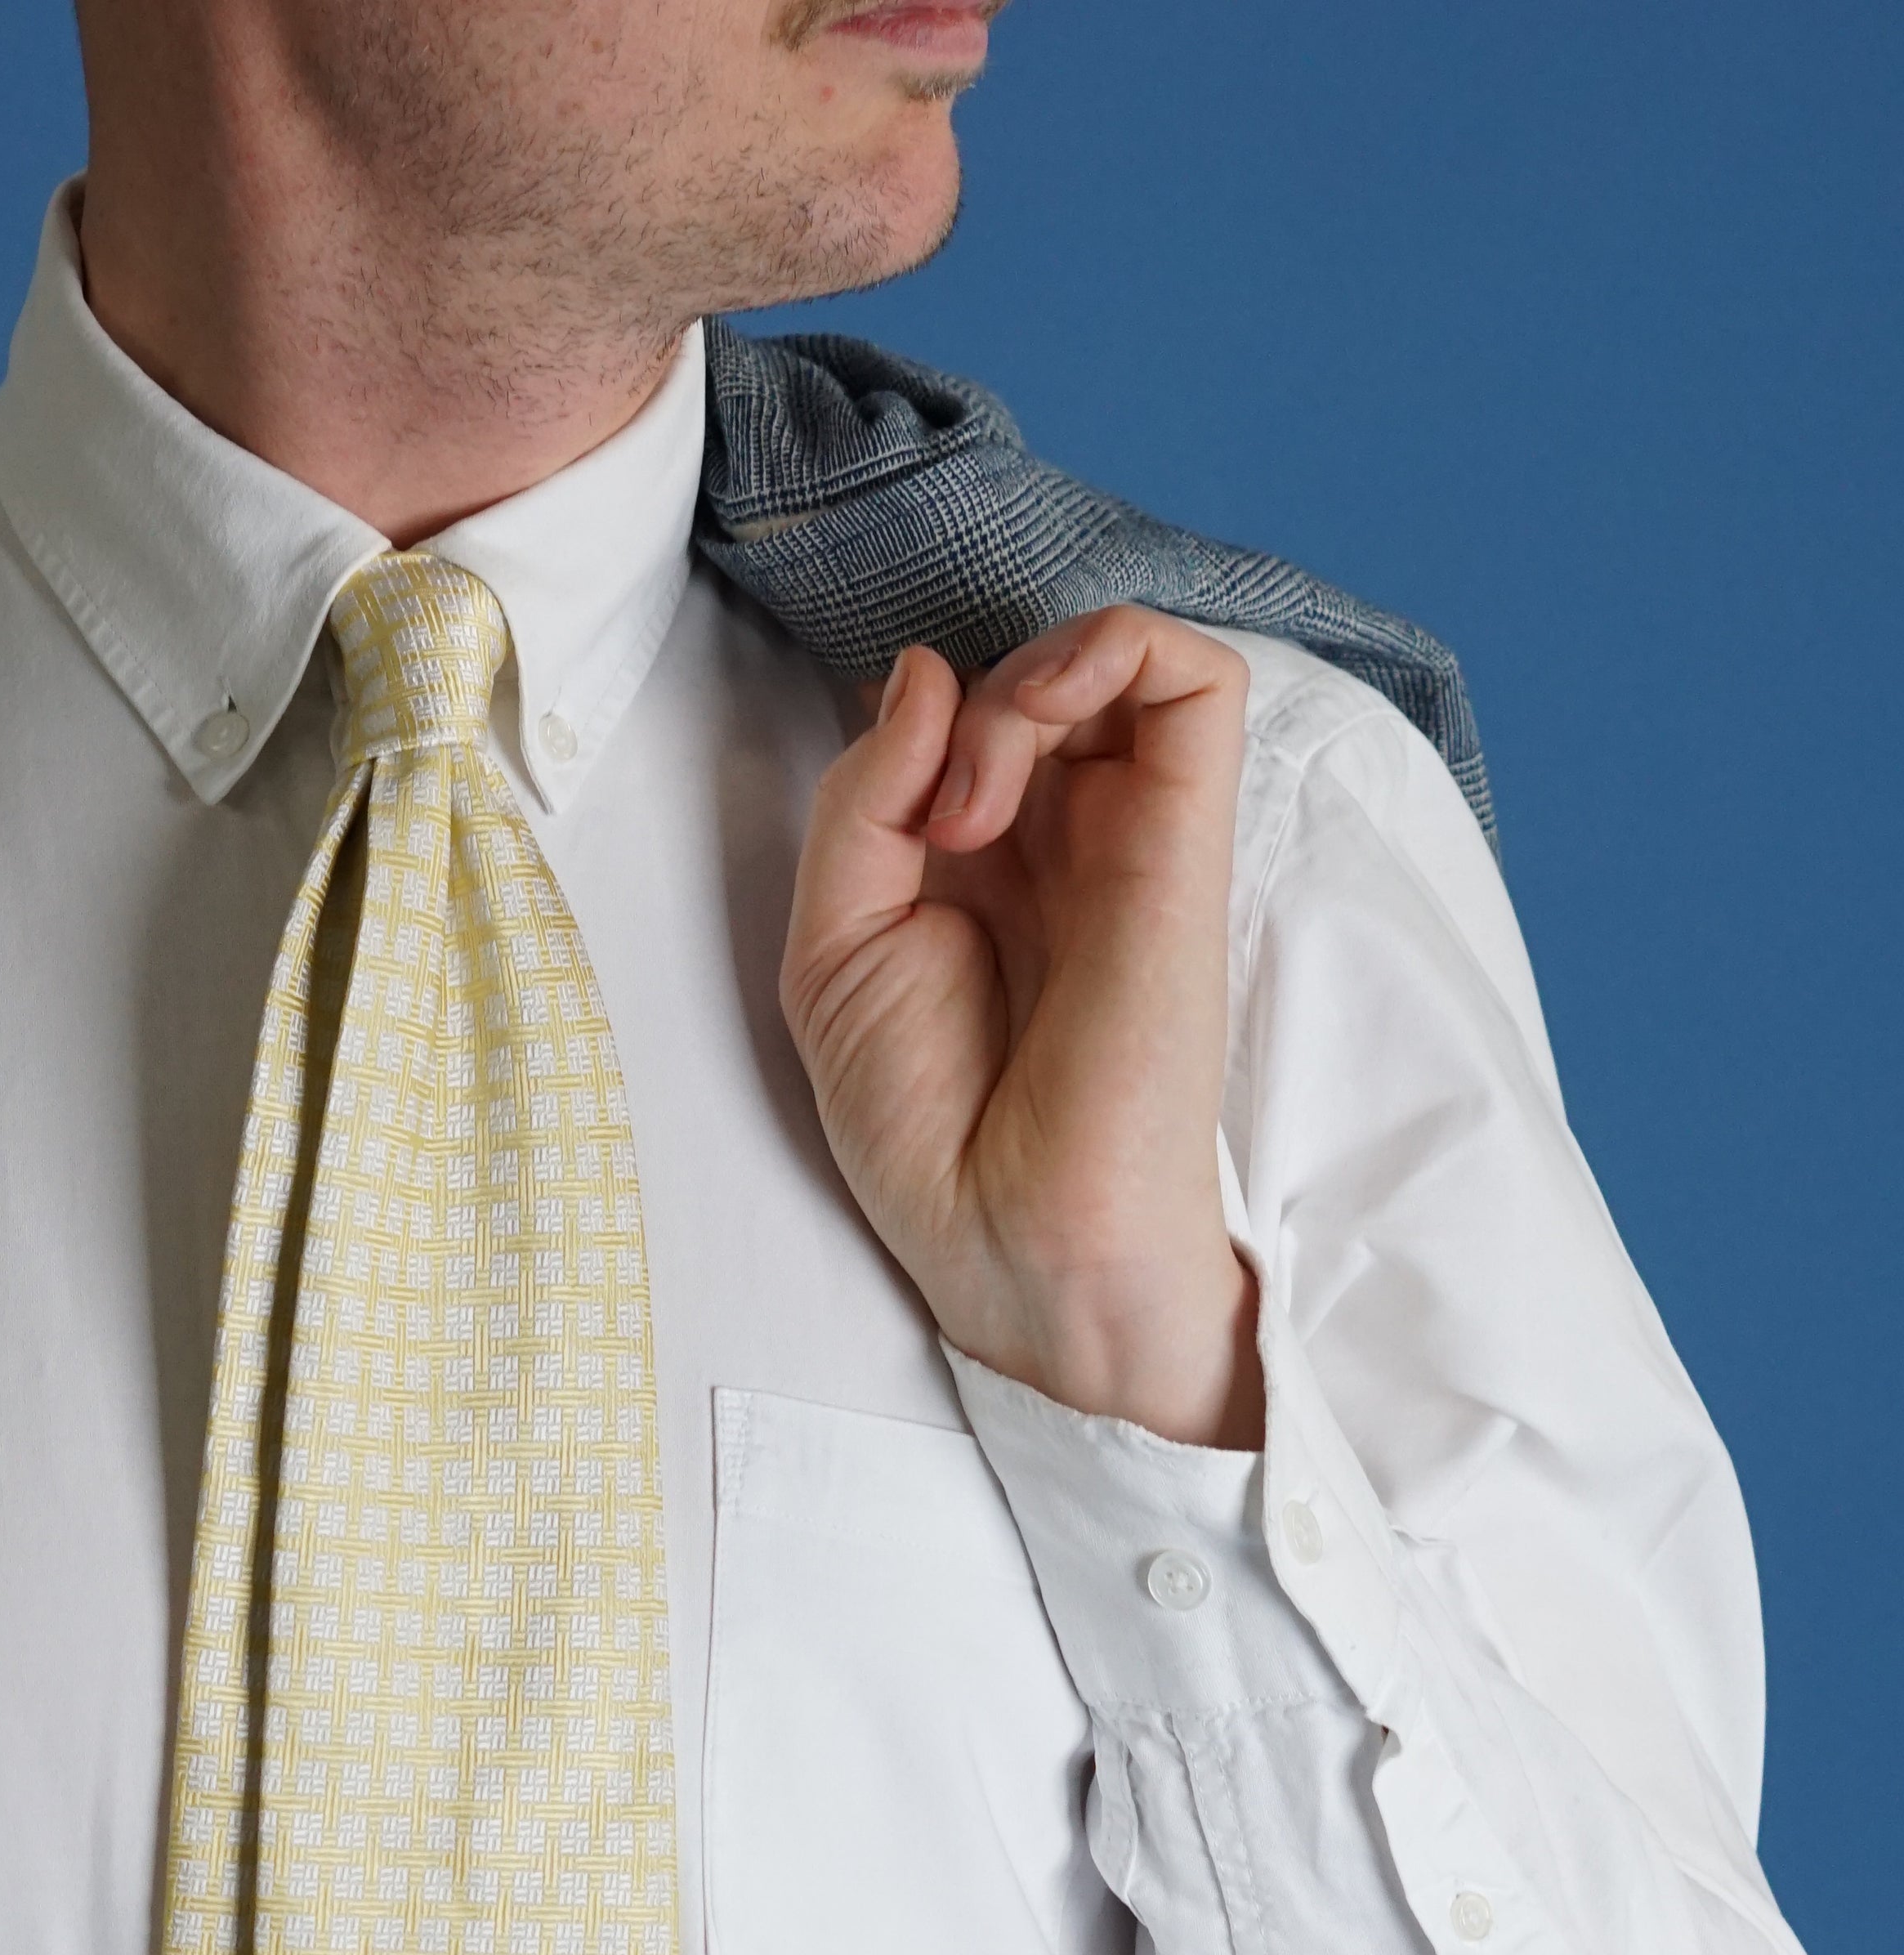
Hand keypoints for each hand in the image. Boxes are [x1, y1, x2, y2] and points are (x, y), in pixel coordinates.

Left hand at [780, 611, 1262, 1449]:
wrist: (1005, 1227)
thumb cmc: (925, 1124)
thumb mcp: (833, 945)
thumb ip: (861, 797)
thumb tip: (928, 666)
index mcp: (981, 867)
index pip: (965, 708)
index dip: (915, 712)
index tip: (885, 813)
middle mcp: (1063, 837)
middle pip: (1036, 672)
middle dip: (969, 703)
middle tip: (932, 825)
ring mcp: (1133, 833)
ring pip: (1114, 656)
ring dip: (1027, 679)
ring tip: (973, 807)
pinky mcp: (1193, 838)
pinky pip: (1199, 674)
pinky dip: (1113, 649)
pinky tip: (1037, 737)